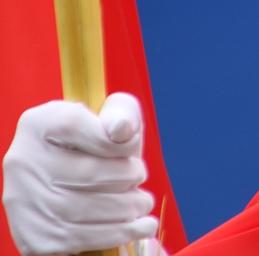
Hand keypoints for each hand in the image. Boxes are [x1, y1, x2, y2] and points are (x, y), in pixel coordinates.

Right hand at [3, 92, 158, 255]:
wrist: (71, 183)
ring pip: (83, 209)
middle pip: (86, 173)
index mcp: (39, 125)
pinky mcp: (34, 235)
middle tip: (140, 178)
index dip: (112, 139)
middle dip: (127, 178)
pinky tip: (138, 226)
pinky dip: (117, 233)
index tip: (131, 146)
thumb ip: (122, 112)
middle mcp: (24, 161)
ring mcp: (25, 201)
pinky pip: (79, 238)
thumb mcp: (112, 116)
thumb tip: (123, 129)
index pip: (73, 125)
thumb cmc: (99, 145)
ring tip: (142, 203)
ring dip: (126, 209)